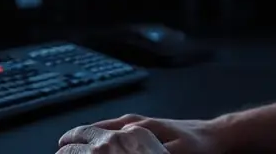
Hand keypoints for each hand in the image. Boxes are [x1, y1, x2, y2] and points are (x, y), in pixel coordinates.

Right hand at [58, 115, 223, 153]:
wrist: (216, 136)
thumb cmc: (196, 147)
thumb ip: (149, 152)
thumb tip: (120, 147)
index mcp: (138, 130)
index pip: (98, 136)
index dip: (79, 146)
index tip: (62, 152)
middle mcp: (137, 124)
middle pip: (98, 129)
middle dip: (76, 138)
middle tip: (59, 146)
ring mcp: (142, 124)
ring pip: (106, 127)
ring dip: (87, 133)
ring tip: (69, 140)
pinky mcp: (149, 127)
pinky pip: (117, 126)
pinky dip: (102, 131)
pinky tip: (100, 137)